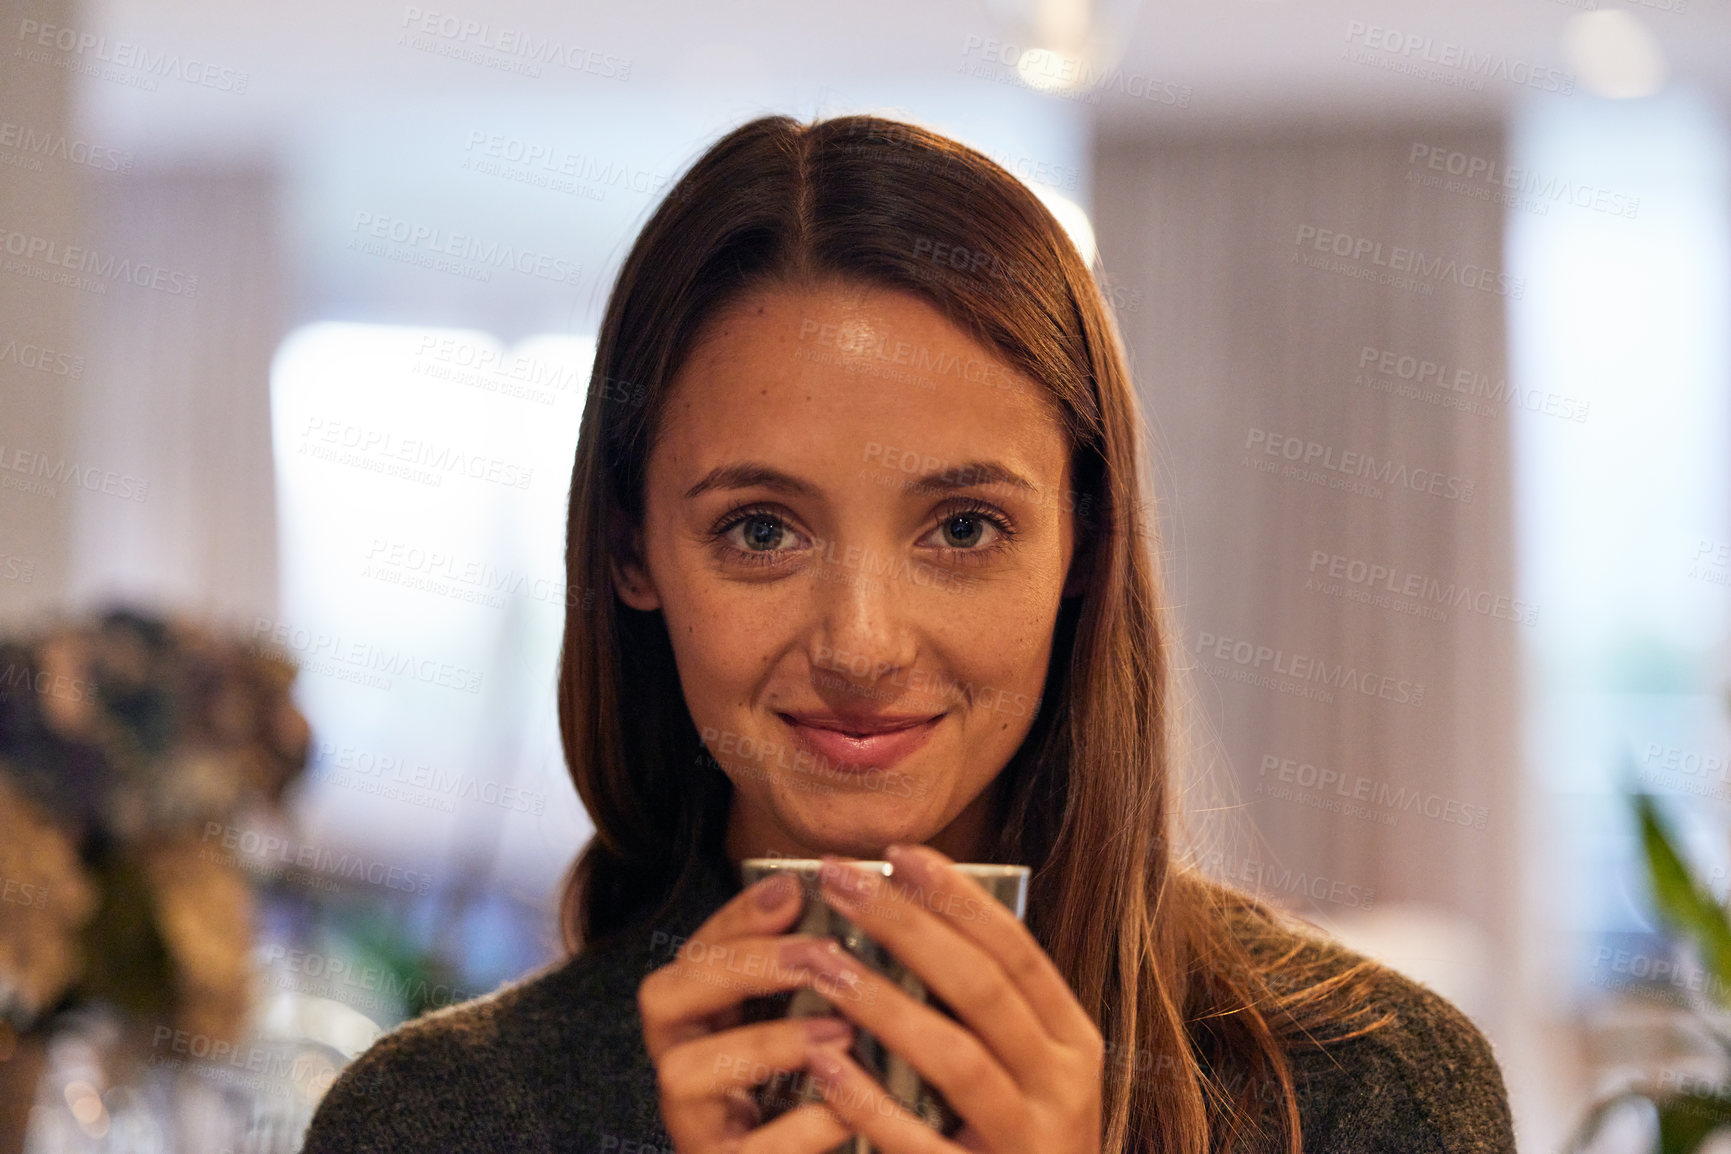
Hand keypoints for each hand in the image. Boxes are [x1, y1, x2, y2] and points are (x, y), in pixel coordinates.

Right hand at [639, 871, 864, 1152]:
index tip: (793, 890)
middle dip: (739, 968)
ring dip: (764, 1044)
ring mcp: (692, 1124)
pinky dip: (796, 1130)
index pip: (693, 953)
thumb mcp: (802, 1025)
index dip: (736, 919)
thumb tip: (810, 889)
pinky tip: (845, 1111)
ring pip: (683, 1074)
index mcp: (693, 1022)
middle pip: (662, 999)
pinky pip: (744, 1153)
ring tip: (839, 1032)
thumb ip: (805, 971)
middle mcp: (678, 1066)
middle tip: (817, 955)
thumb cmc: (808, 1097)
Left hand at [786, 846, 1103, 1153]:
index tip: (900, 853)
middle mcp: (1065, 1089)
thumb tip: (914, 916)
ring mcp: (1028, 1144)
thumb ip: (987, 1009)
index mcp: (1075, 1043)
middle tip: (840, 882)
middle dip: (906, 927)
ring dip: (881, 1002)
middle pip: (981, 988)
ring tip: (818, 962)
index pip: (1018, 951)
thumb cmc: (1016, 1145)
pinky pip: (918, 1143)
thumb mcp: (1028, 1073)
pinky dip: (869, 1100)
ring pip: (955, 1057)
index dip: (958, 898)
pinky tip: (822, 1065)